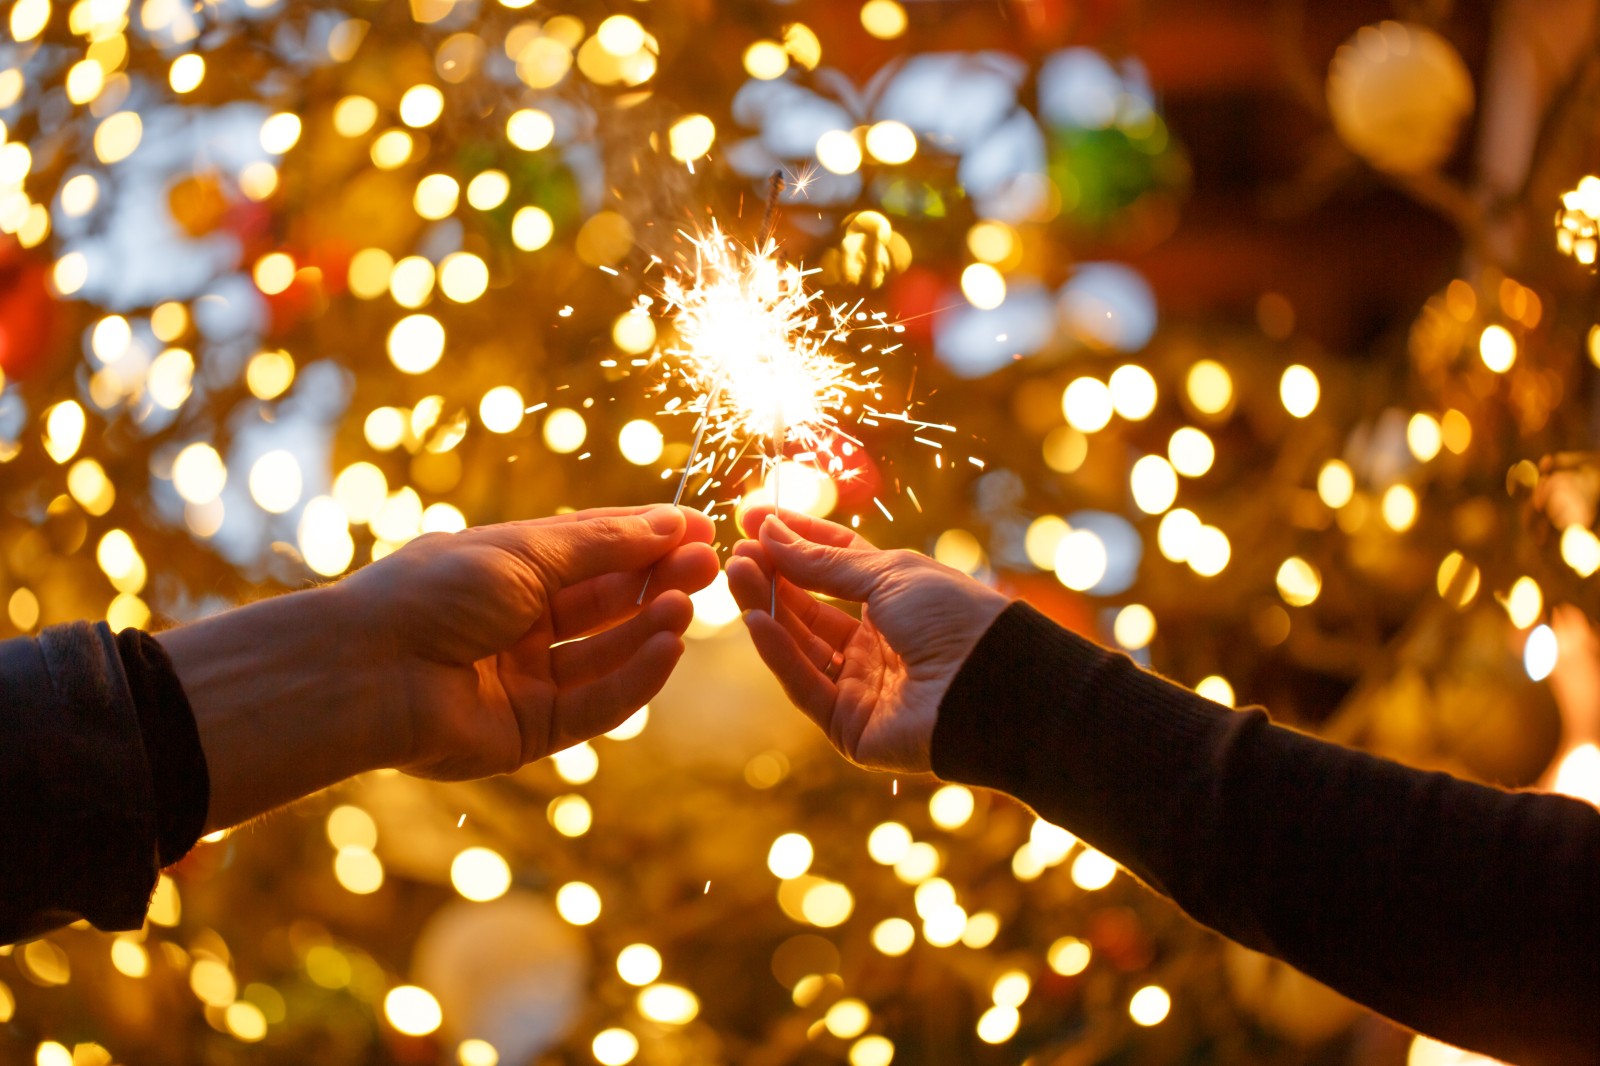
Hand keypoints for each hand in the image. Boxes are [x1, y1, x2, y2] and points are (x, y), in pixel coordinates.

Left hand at [163, 505, 716, 828]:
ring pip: (608, 654)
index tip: (701, 529)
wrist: (368, 670)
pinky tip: (669, 647)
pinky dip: (636, 677)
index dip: (648, 540)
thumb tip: (673, 522)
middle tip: (711, 566)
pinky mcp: (532, 731)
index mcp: (513, 572)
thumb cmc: (434, 593)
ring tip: (687, 605)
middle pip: (608, 603)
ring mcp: (529, 679)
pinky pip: (598, 704)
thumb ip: (604, 545)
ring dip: (651, 627)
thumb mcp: (526, 552)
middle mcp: (523, 624)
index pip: (596, 552)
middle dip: (659, 582)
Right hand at [726, 508, 1008, 772]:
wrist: (989, 682)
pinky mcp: (849, 728)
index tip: (754, 519)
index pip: (832, 565)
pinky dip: (779, 653)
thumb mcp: (889, 573)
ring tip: (737, 572)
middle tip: (736, 551)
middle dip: (773, 576)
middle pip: (809, 606)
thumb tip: (772, 532)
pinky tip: (755, 619)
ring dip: (766, 608)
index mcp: (895, 601)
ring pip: (800, 645)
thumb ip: (825, 561)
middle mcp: (876, 644)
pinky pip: (805, 686)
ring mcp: (861, 687)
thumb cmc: (954, 617)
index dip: (795, 541)